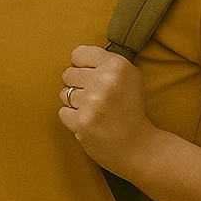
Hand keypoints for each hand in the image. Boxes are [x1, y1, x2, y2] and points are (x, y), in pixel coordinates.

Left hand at [58, 45, 157, 180]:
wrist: (138, 146)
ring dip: (76, 104)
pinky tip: (90, 122)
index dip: (83, 67)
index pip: (78, 54)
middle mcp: (105, 81)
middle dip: (79, 86)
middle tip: (96, 99)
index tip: (93, 78)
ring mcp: (93, 102)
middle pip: (68, 73)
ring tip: (94, 112)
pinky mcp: (82, 122)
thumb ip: (105, 62)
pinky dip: (73, 119)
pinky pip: (63, 112)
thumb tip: (76, 57)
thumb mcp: (129, 76)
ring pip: (65, 93)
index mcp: (117, 65)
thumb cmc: (130, 109)